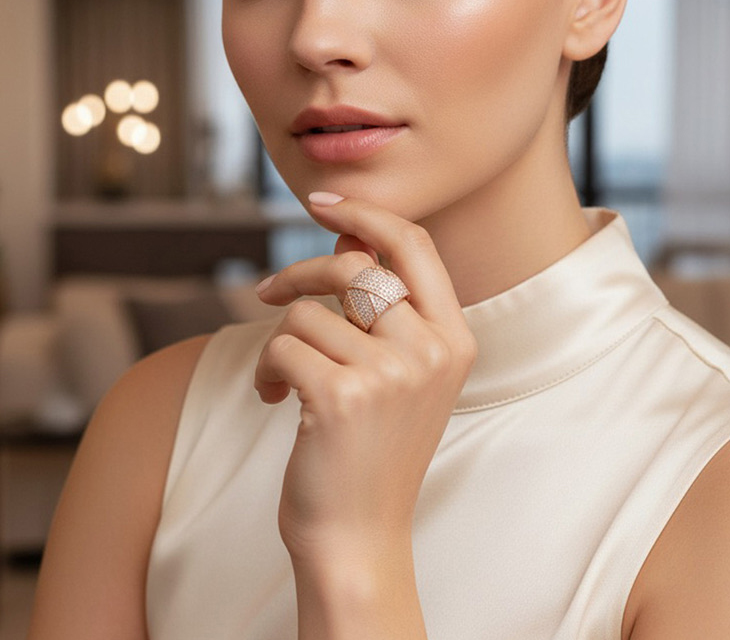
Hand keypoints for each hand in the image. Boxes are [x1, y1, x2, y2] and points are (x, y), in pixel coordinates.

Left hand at [254, 194, 476, 564]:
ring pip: (307, 310)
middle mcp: (431, 349)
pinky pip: (282, 345)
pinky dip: (264, 368)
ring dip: (280, 341)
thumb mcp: (398, 372)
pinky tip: (275, 397)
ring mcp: (392, 373)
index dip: (366, 214)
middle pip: (353, 266)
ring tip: (284, 377)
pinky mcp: (343, 396)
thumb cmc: (373, 448)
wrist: (360, 536)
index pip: (414, 245)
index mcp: (455, 338)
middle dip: (300, 272)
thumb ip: (381, 306)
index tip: (322, 202)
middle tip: (268, 292)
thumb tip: (343, 234)